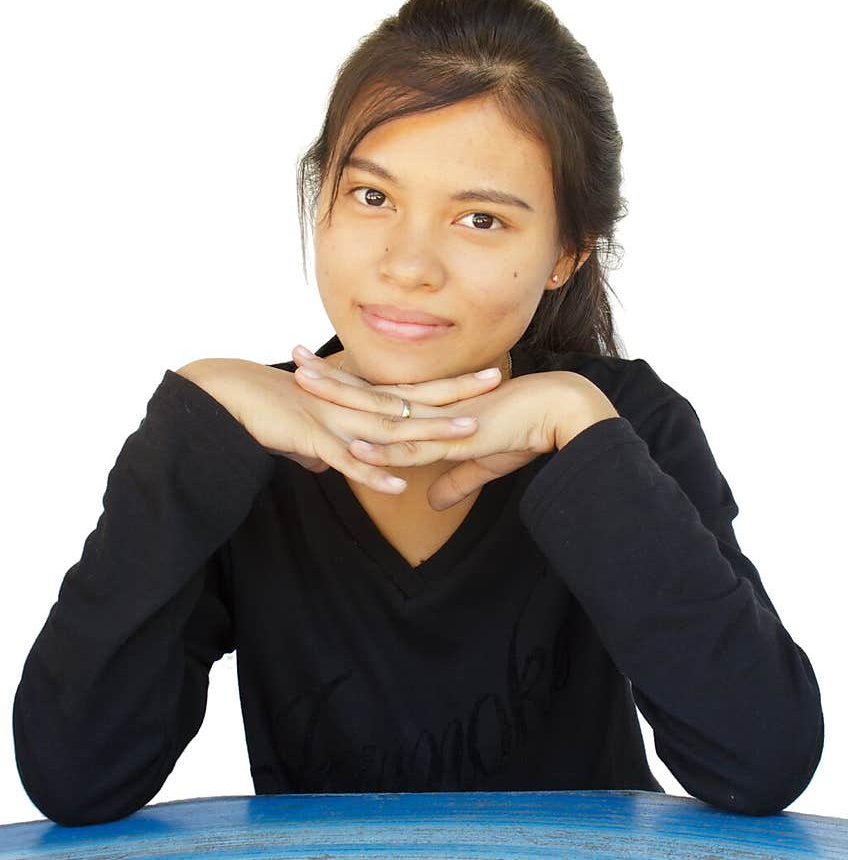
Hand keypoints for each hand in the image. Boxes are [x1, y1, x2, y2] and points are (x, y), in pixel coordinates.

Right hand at [175, 351, 503, 496]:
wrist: (226, 396)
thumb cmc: (262, 412)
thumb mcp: (300, 434)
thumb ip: (320, 450)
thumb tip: (330, 467)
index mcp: (354, 401)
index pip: (411, 391)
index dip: (447, 385)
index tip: (482, 375)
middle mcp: (352, 406)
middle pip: (413, 399)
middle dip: (456, 391)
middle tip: (497, 379)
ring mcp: (335, 421)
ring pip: (392, 427)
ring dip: (429, 431)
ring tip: (467, 432)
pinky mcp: (312, 440)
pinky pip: (348, 460)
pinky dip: (373, 472)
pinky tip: (398, 484)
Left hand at [290, 346, 619, 509]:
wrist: (565, 413)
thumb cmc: (532, 431)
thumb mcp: (486, 462)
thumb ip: (457, 480)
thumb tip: (434, 502)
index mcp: (436, 408)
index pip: (383, 394)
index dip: (350, 383)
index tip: (320, 369)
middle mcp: (432, 409)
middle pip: (371, 392)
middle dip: (331, 377)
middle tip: (294, 356)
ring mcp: (441, 422)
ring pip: (380, 412)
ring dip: (341, 399)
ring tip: (304, 383)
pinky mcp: (457, 440)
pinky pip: (411, 448)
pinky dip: (380, 449)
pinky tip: (350, 445)